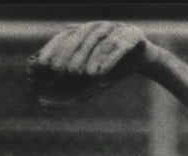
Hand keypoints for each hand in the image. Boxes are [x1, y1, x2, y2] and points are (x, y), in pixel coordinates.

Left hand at [36, 21, 152, 76]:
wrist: (144, 57)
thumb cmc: (114, 66)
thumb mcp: (92, 74)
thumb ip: (73, 80)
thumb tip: (47, 95)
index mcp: (85, 31)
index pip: (65, 36)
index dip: (54, 49)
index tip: (42, 64)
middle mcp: (98, 27)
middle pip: (80, 38)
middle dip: (69, 53)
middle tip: (60, 70)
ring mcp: (116, 30)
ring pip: (98, 42)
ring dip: (88, 58)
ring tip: (80, 74)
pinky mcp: (133, 37)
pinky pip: (119, 48)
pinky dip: (109, 60)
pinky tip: (100, 74)